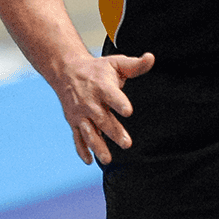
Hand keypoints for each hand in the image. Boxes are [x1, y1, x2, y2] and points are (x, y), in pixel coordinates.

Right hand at [50, 52, 156, 166]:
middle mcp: (90, 102)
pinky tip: (89, 161)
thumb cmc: (97, 69)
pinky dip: (82, 149)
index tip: (128, 111)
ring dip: (97, 146)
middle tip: (127, 143)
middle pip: (102, 119)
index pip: (112, 96)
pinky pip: (77, 137)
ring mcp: (81, 114)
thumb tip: (151, 58)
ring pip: (89, 132)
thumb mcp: (116, 63)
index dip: (119, 103)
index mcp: (102, 86)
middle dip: (114, 132)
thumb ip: (136, 65)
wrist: (67, 71)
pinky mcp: (74, 122)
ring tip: (108, 159)